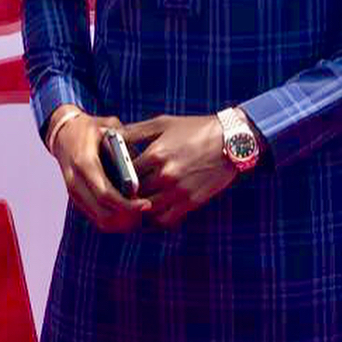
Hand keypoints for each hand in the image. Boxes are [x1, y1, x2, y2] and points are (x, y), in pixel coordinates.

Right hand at [52, 113, 152, 232]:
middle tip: (147, 211)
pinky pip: (96, 218)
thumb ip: (124, 146)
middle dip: (128, 218)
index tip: (147, 204)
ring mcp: (73, 193)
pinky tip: (129, 213)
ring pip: (100, 221)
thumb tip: (144, 166)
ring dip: (122, 223)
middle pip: (104, 214)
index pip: (106, 194)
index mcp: (84, 163)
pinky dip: (114, 220)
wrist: (64, 134)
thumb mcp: (109, 127)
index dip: (128, 204)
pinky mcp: (76, 199)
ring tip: (140, 214)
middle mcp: (75, 181)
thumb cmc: (91, 129)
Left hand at [122, 115, 237, 228]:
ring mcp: (179, 191)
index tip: (114, 175)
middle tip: (121, 190)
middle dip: (126, 192)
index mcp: (156, 153)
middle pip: (133, 193)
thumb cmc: (195, 129)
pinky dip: (156, 218)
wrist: (231, 141)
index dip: (116, 175)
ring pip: (146, 208)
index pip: (123, 172)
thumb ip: (135, 131)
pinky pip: (165, 219)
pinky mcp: (191, 202)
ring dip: (139, 206)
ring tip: (136, 201)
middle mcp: (165, 174)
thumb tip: (111, 136)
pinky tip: (154, 209)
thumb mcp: (163, 123)